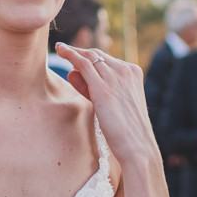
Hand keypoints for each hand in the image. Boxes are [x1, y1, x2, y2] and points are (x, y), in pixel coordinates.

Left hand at [56, 43, 160, 170]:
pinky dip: (71, 55)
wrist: (137, 146)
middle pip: (97, 55)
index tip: (75, 56)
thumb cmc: (125, 130)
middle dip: (79, 52)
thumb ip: (92, 88)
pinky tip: (61, 52)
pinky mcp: (103, 87)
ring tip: (60, 49)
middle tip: (63, 50)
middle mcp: (126, 70)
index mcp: (133, 72)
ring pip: (89, 57)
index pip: (106, 59)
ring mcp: (115, 77)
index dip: (89, 57)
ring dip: (72, 52)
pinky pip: (83, 64)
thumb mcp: (111, 103)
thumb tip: (72, 73)